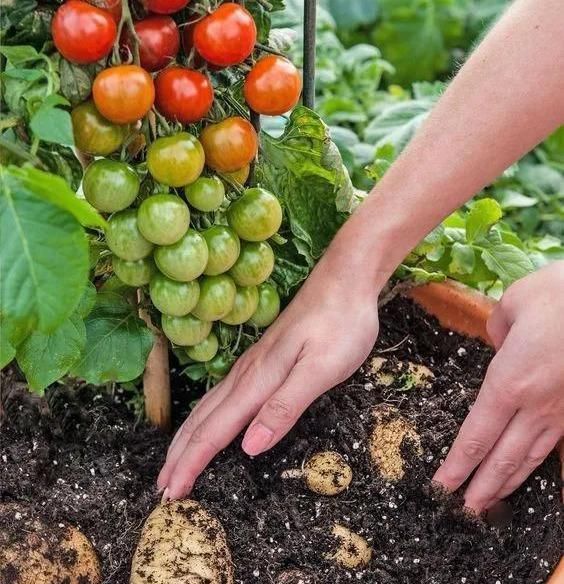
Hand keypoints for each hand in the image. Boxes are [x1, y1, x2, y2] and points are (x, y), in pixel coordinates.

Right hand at [157, 235, 382, 499]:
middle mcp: (247, 373)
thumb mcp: (320, 370)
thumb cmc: (339, 325)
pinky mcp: (262, 359)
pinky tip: (209, 420)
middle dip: (180, 455)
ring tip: (174, 461)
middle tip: (162, 487)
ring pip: (209, 406)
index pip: (215, 430)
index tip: (171, 493)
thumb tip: (249, 447)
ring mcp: (252, 364)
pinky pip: (223, 395)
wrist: (345, 281)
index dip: (191, 463)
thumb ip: (284, 407)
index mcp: (258, 380)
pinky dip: (206, 417)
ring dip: (188, 437)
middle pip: (203, 419)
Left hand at [433, 261, 563, 512]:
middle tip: (465, 510)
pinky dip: (538, 461)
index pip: (477, 434)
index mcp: (510, 382)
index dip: (459, 464)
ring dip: (509, 480)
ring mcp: (563, 409)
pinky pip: (555, 442)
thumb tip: (499, 344)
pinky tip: (531, 468)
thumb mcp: (513, 305)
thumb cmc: (559, 294)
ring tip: (492, 500)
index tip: (444, 486)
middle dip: (482, 485)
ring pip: (532, 455)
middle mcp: (537, 405)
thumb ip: (497, 330)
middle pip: (503, 456)